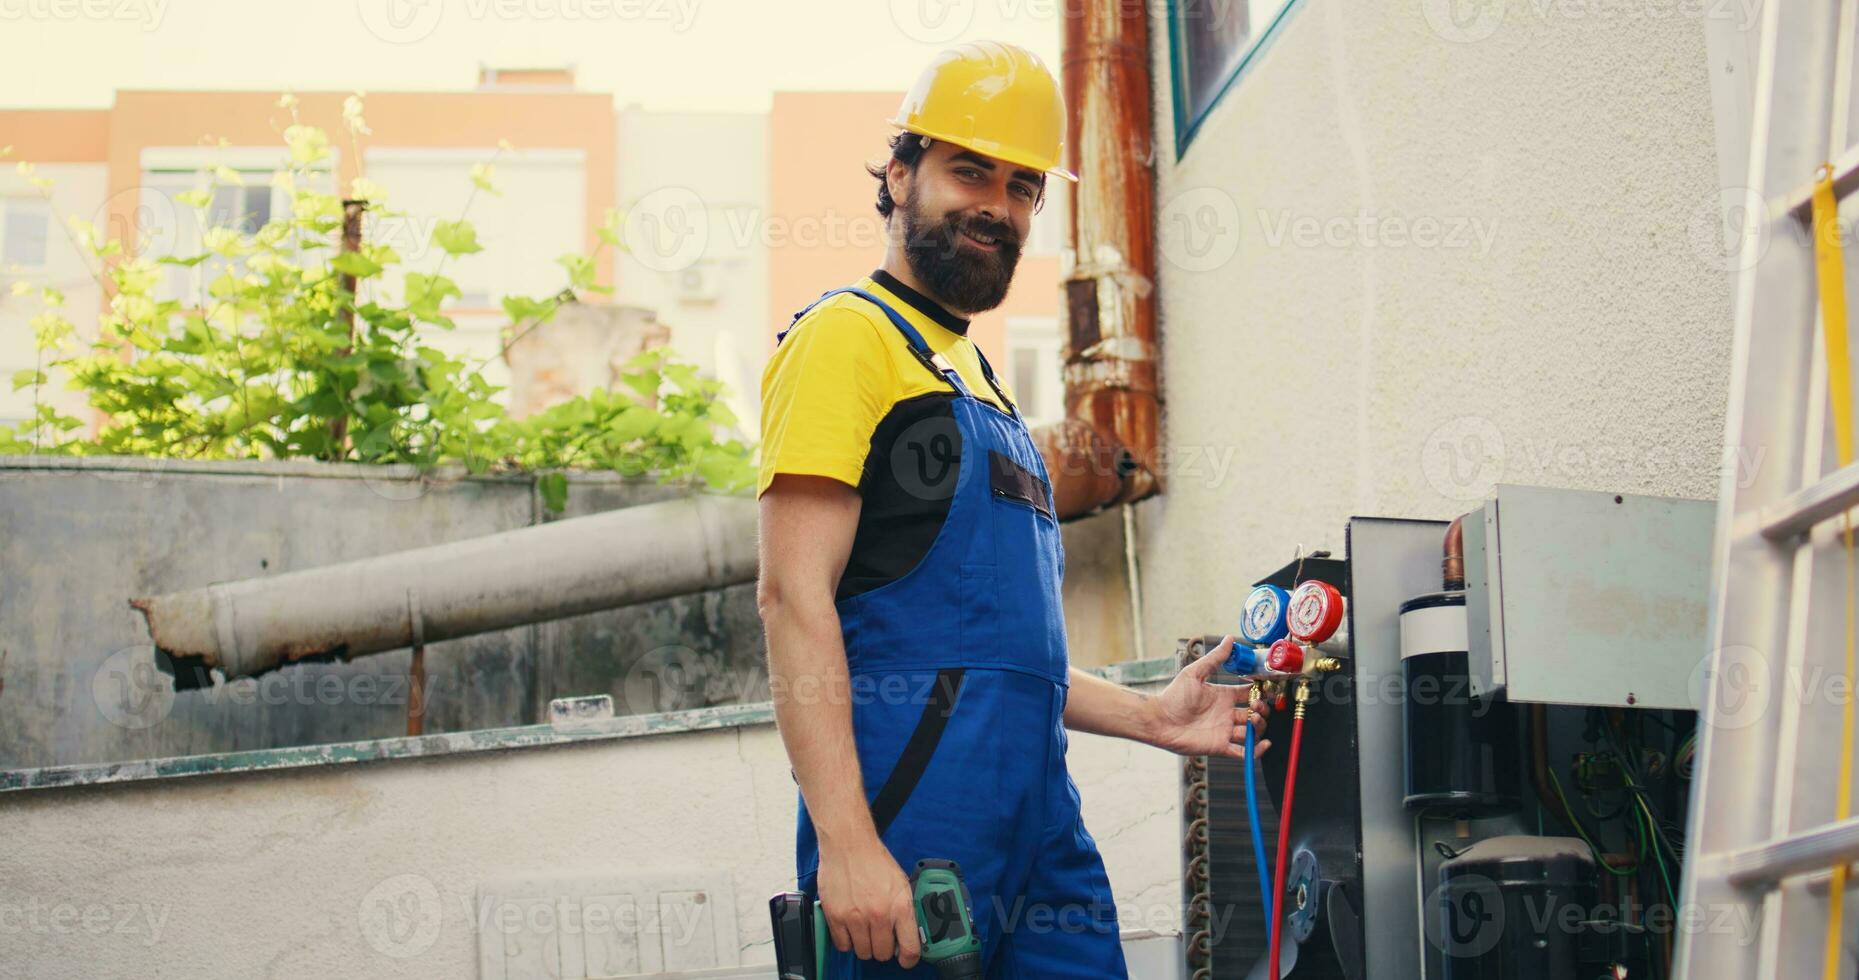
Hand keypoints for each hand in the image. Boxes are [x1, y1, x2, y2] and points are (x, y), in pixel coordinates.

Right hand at [816, 835, 922, 968]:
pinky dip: (846, 940)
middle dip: (883, 948)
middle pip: (882, 954)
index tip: (904, 958)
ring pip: (862, 952)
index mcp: (900, 907)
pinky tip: (850, 926)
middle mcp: (879, 915)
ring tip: (864, 928)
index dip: (908, 959)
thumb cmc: (874, 861)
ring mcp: (855, 918)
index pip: (909, 949)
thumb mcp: (901, 884)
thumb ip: (905, 911)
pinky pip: (842, 945)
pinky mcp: (835, 916)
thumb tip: (907, 934)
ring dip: (864, 944)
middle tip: (880, 935)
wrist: (848, 844)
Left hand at [1146, 635, 1270, 758]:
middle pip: (1254, 713)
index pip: (1248, 694)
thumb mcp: (1195, 673)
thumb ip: (1214, 658)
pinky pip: (1243, 752)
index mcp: (1222, 696)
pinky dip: (1256, 751)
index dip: (1259, 692)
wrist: (1159, 720)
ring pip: (1252, 732)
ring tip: (1253, 719)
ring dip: (1259, 727)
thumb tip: (1229, 639)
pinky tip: (1262, 744)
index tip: (1265, 688)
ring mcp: (1224, 731)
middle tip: (1257, 706)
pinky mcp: (1220, 746)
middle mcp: (1226, 714)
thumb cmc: (1173, 696)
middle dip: (1262, 710)